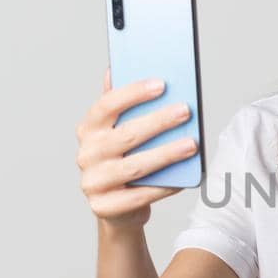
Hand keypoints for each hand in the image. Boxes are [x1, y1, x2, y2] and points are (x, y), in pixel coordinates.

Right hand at [76, 67, 197, 229]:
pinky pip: (140, 196)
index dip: (133, 93)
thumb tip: (115, 69)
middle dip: (158, 122)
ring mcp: (93, 182)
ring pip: (134, 166)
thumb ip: (120, 104)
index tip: (162, 84)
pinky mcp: (104, 207)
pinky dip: (164, 186)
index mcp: (88, 129)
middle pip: (125, 135)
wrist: (118, 208)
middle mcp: (86, 154)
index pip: (106, 105)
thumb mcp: (119, 131)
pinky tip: (184, 178)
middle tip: (186, 111)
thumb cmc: (124, 160)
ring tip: (191, 145)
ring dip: (166, 154)